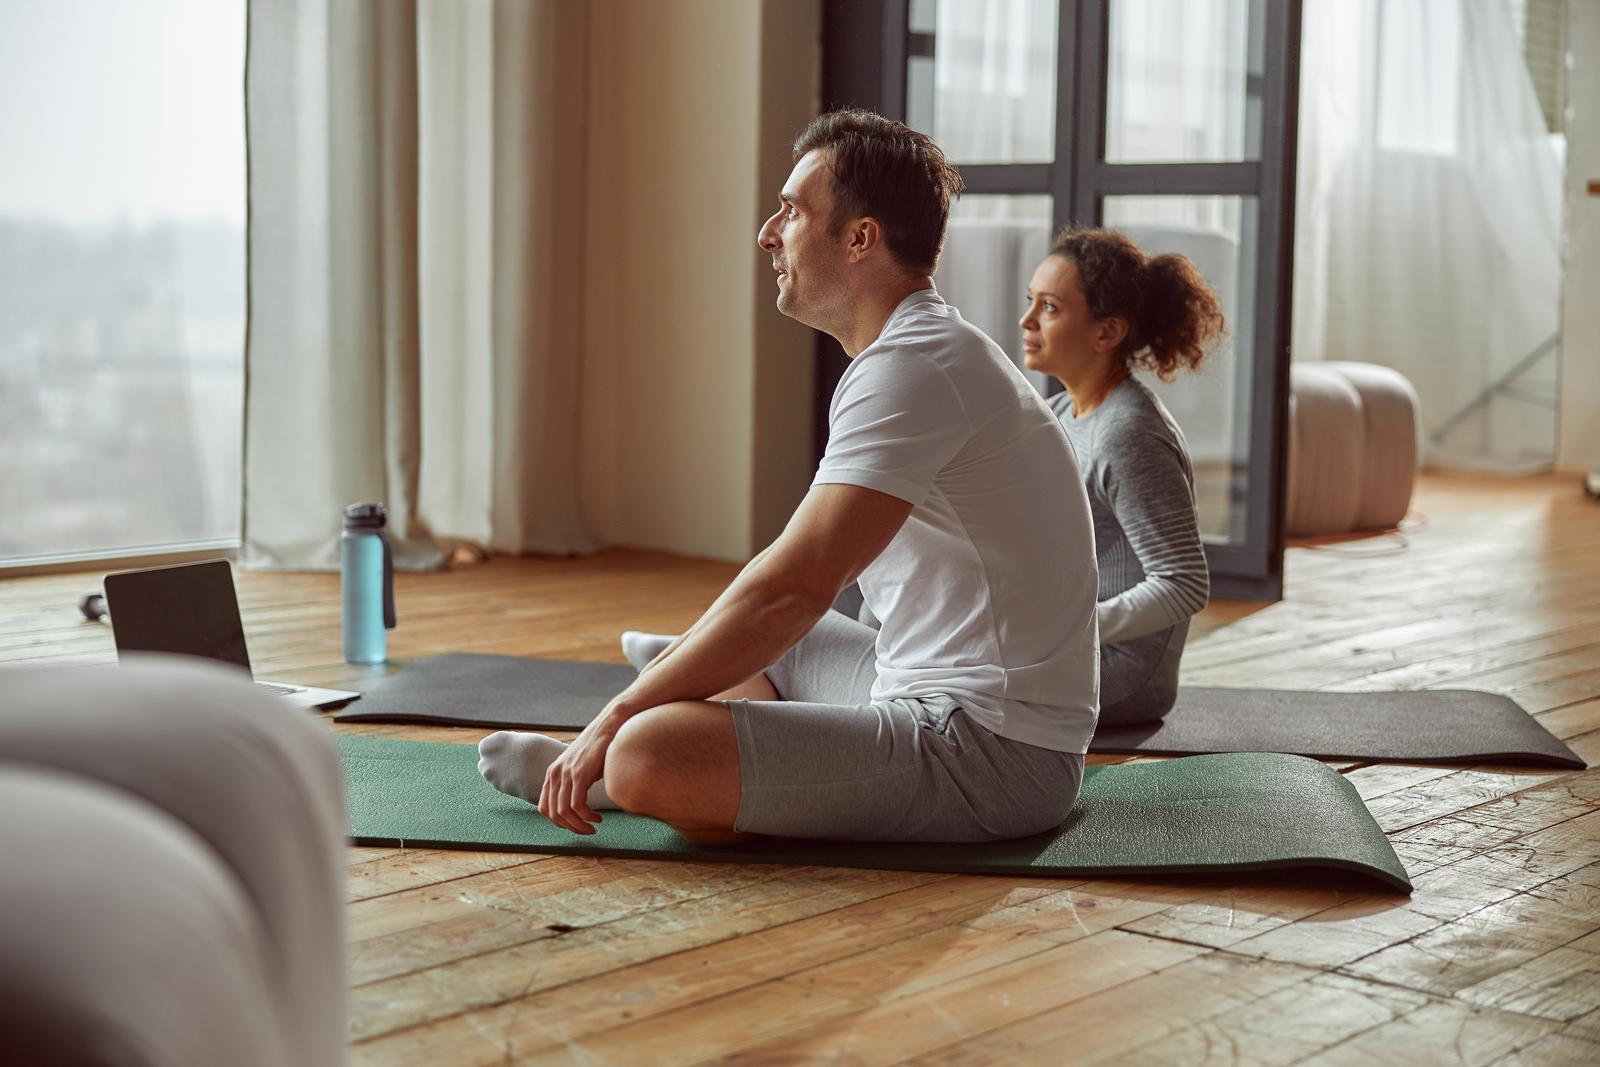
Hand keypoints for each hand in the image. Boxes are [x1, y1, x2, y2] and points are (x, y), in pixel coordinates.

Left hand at [539, 704, 623, 833]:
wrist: (608, 727)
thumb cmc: (598, 749)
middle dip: (569, 828)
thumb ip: (573, 783)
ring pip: (564, 812)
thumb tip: (577, 806)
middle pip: (552, 813)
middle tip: (585, 831)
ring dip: (579, 825)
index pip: (544, 808)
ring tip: (593, 827)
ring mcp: (566, 774)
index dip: (558, 822)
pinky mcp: (579, 774)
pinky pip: (577, 805)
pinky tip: (597, 817)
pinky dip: (586, 817)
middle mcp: (555, 774)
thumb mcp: (580, 767)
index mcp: (552, 774)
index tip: (574, 825)